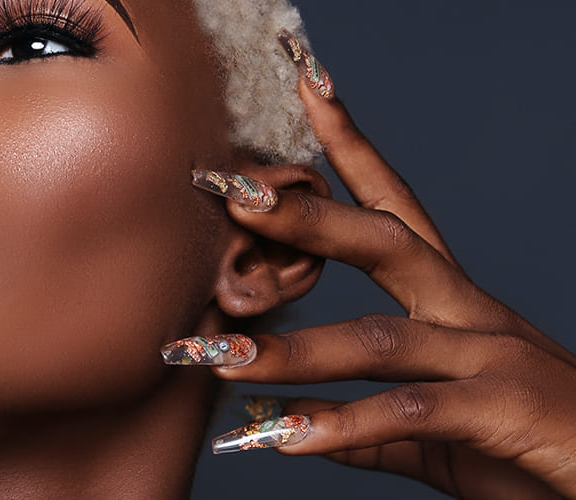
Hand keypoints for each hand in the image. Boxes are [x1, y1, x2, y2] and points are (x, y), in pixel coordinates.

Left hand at [170, 36, 575, 498]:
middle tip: (237, 196)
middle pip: (385, 242)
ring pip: (378, 338)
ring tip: (215, 357)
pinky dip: (344, 426)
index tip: (308, 90)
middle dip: (309, 218)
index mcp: (452, 304)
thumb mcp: (440, 432)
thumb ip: (370, 425)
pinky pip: (411, 411)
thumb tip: (298, 420)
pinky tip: (284, 436)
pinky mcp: (507, 409)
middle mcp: (471, 313)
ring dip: (291, 350)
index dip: (351, 148)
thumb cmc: (532, 447)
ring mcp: (492, 356)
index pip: (395, 208)